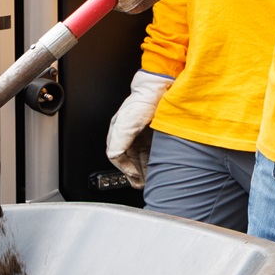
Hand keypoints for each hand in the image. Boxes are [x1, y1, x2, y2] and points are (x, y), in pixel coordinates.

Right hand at [106, 71, 173, 187]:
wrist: (160, 90)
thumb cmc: (141, 102)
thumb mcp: (124, 125)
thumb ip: (117, 143)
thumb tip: (114, 159)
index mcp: (118, 133)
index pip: (116, 156)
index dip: (125, 169)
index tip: (135, 177)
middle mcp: (129, 135)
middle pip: (130, 160)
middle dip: (135, 173)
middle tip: (141, 184)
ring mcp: (142, 135)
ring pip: (141, 158)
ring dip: (145, 170)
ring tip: (150, 180)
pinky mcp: (154, 135)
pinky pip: (151, 153)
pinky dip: (152, 162)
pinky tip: (158, 168)